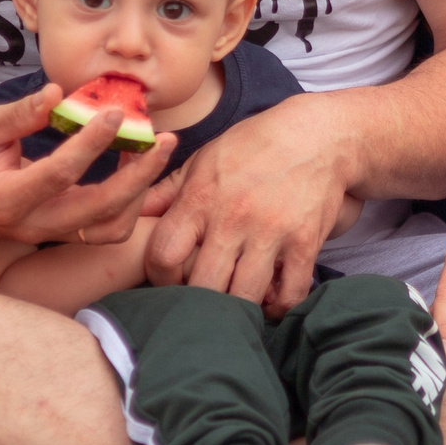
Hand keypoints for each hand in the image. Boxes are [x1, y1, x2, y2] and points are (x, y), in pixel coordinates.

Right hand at [0, 83, 178, 244]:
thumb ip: (16, 115)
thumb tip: (57, 94)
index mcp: (5, 200)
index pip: (60, 174)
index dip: (91, 143)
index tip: (116, 112)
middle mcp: (30, 225)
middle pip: (100, 211)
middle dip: (140, 176)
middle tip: (165, 139)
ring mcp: (46, 234)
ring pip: (110, 227)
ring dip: (140, 191)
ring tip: (155, 150)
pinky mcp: (59, 233)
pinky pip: (106, 228)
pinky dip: (130, 202)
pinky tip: (137, 167)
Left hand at [143, 92, 356, 308]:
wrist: (317, 135)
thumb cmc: (254, 147)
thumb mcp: (205, 159)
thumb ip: (165, 192)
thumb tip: (128, 215)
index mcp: (202, 198)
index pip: (163, 255)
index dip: (160, 277)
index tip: (172, 278)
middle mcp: (234, 218)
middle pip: (202, 287)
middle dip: (198, 302)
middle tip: (203, 298)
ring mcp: (272, 232)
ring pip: (245, 298)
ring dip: (238, 309)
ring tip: (235, 302)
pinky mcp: (306, 242)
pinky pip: (290, 294)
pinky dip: (278, 307)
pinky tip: (270, 298)